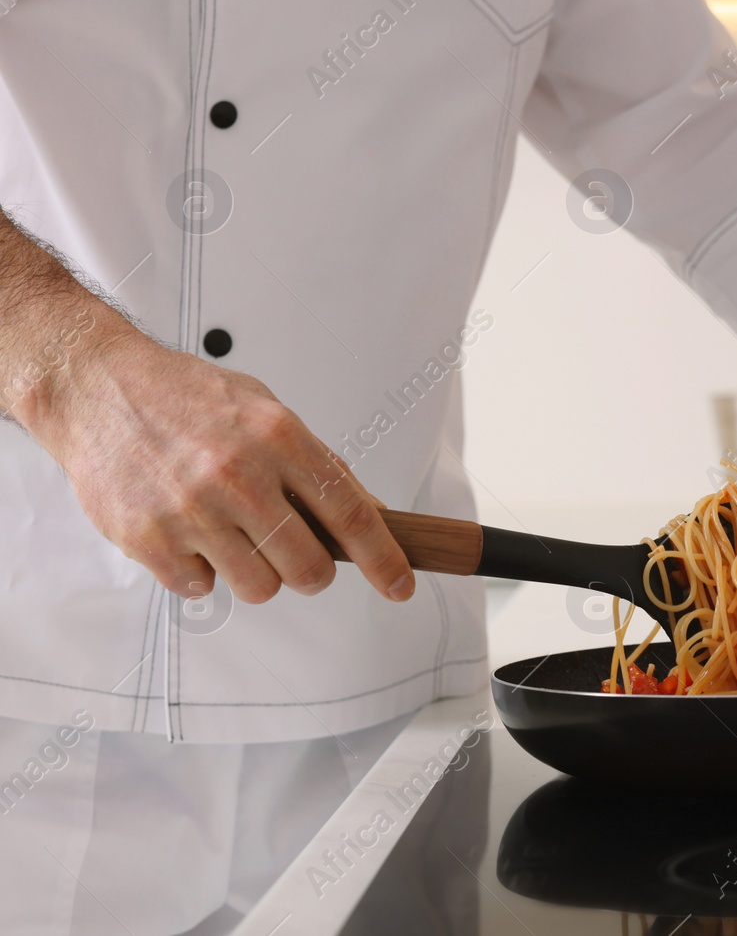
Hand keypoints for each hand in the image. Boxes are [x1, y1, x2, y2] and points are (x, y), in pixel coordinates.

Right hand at [23, 328, 413, 604]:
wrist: (96, 387)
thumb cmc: (184, 397)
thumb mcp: (266, 411)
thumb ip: (317, 462)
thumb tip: (370, 513)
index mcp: (279, 438)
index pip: (351, 513)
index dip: (384, 558)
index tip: (400, 584)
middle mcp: (238, 475)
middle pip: (307, 567)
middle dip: (312, 572)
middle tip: (299, 558)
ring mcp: (191, 510)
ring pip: (259, 587)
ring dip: (256, 574)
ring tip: (234, 537)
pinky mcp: (147, 538)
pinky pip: (200, 589)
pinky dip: (202, 573)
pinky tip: (191, 536)